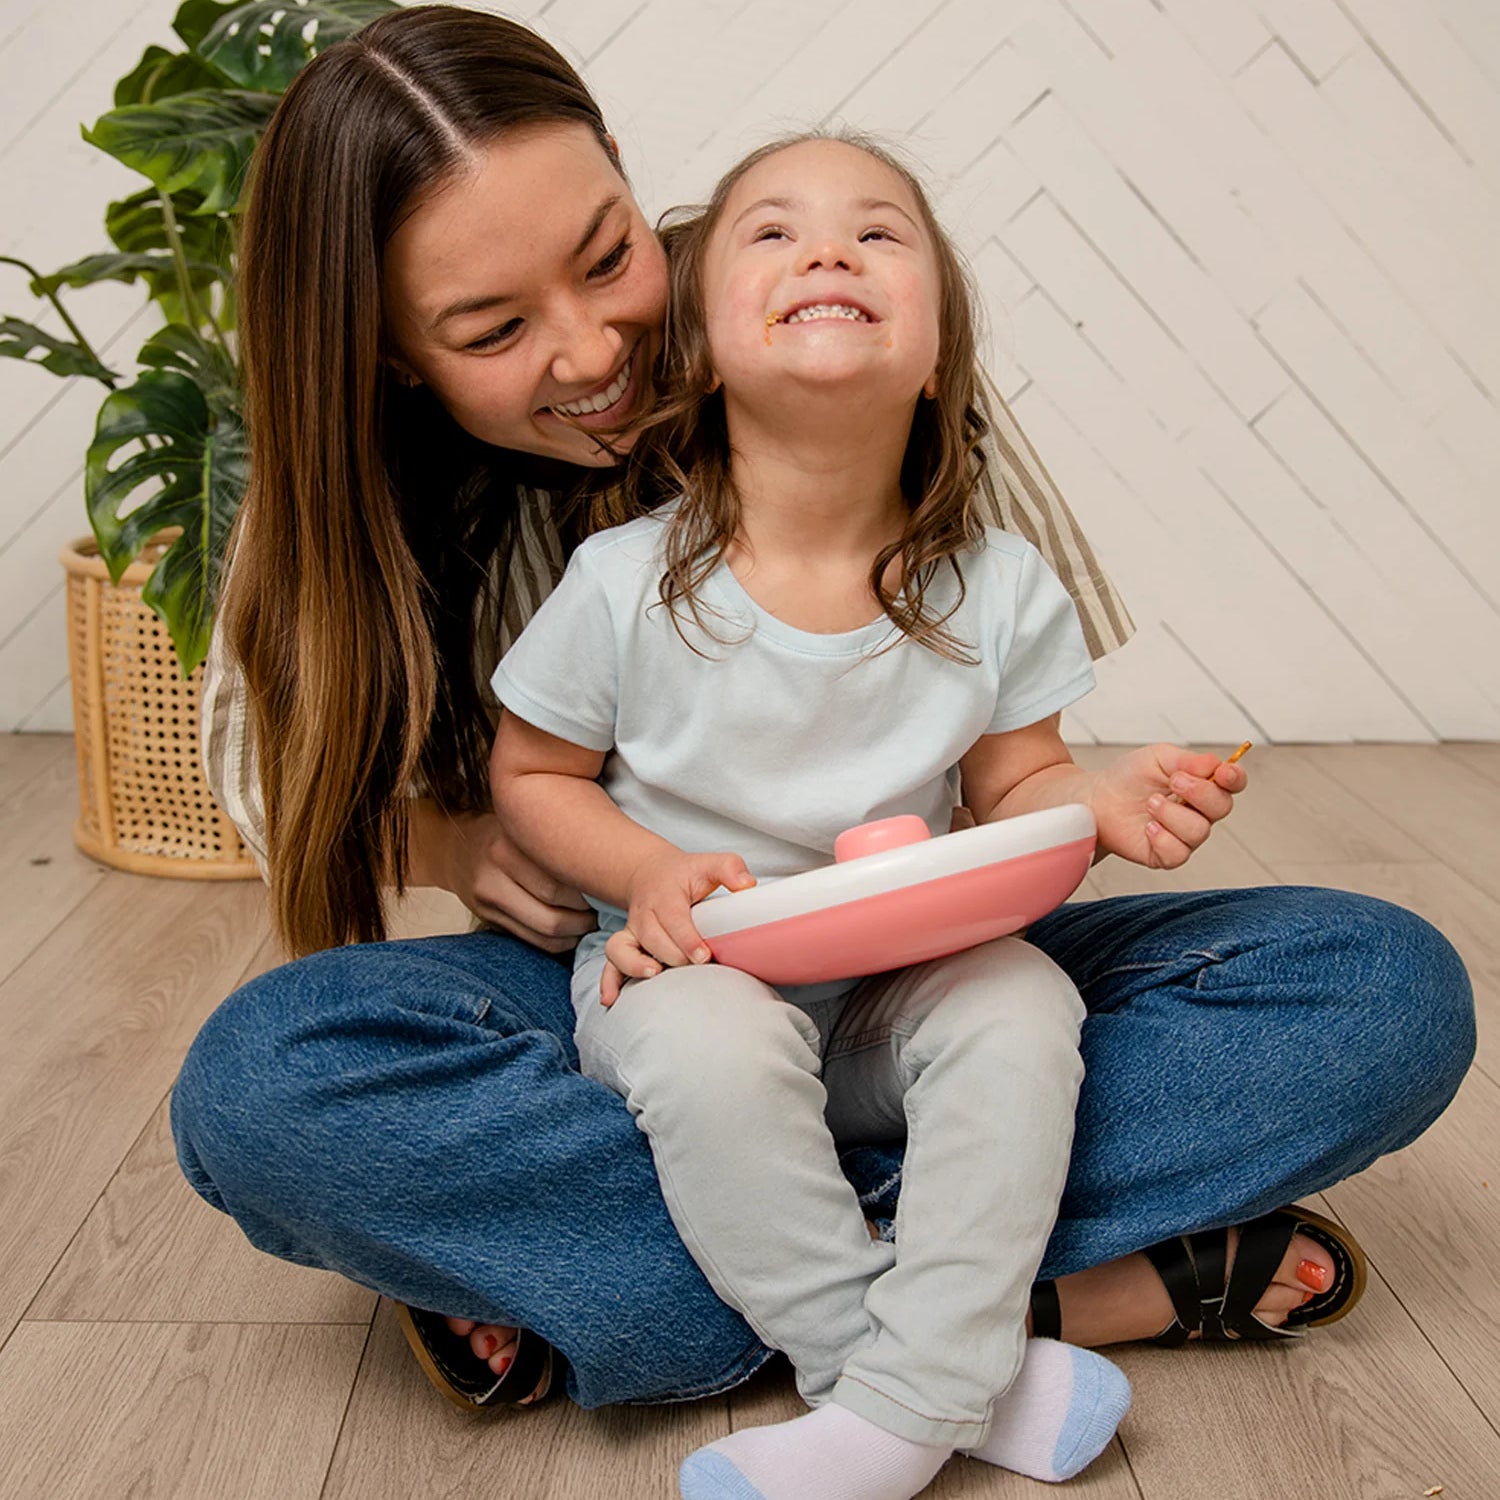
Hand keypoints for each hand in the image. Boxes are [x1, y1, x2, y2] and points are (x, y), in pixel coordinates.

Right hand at [421, 807, 596, 951]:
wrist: (455, 846)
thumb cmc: (508, 830)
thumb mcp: (528, 822)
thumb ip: (559, 836)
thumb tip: (612, 856)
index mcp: (507, 846)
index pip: (557, 882)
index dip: (589, 891)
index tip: (607, 887)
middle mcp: (493, 875)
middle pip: (552, 910)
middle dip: (586, 915)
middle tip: (605, 906)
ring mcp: (487, 901)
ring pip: (545, 931)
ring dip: (576, 932)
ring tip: (592, 919)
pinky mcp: (488, 919)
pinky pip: (533, 941)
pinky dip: (560, 941)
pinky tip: (573, 930)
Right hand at [601, 850, 755, 1005]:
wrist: (652, 874)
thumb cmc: (686, 875)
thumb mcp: (709, 864)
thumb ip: (730, 869)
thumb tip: (747, 885)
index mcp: (666, 896)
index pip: (673, 918)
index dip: (687, 938)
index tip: (703, 955)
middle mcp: (644, 915)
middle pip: (651, 937)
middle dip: (672, 955)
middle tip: (695, 968)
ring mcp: (631, 932)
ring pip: (622, 949)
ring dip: (634, 965)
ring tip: (654, 975)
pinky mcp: (624, 946)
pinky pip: (610, 963)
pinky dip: (608, 982)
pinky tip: (612, 999)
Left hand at [1087, 744, 1247, 868]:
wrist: (1098, 799)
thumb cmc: (1129, 778)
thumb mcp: (1158, 758)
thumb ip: (1188, 760)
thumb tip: (1216, 764)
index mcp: (1202, 785)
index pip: (1233, 784)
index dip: (1234, 779)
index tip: (1223, 773)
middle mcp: (1198, 811)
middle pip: (1222, 807)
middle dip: (1199, 792)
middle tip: (1173, 782)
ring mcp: (1184, 835)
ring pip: (1199, 831)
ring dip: (1172, 813)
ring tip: (1150, 803)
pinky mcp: (1166, 855)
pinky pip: (1178, 853)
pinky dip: (1162, 837)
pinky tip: (1147, 827)